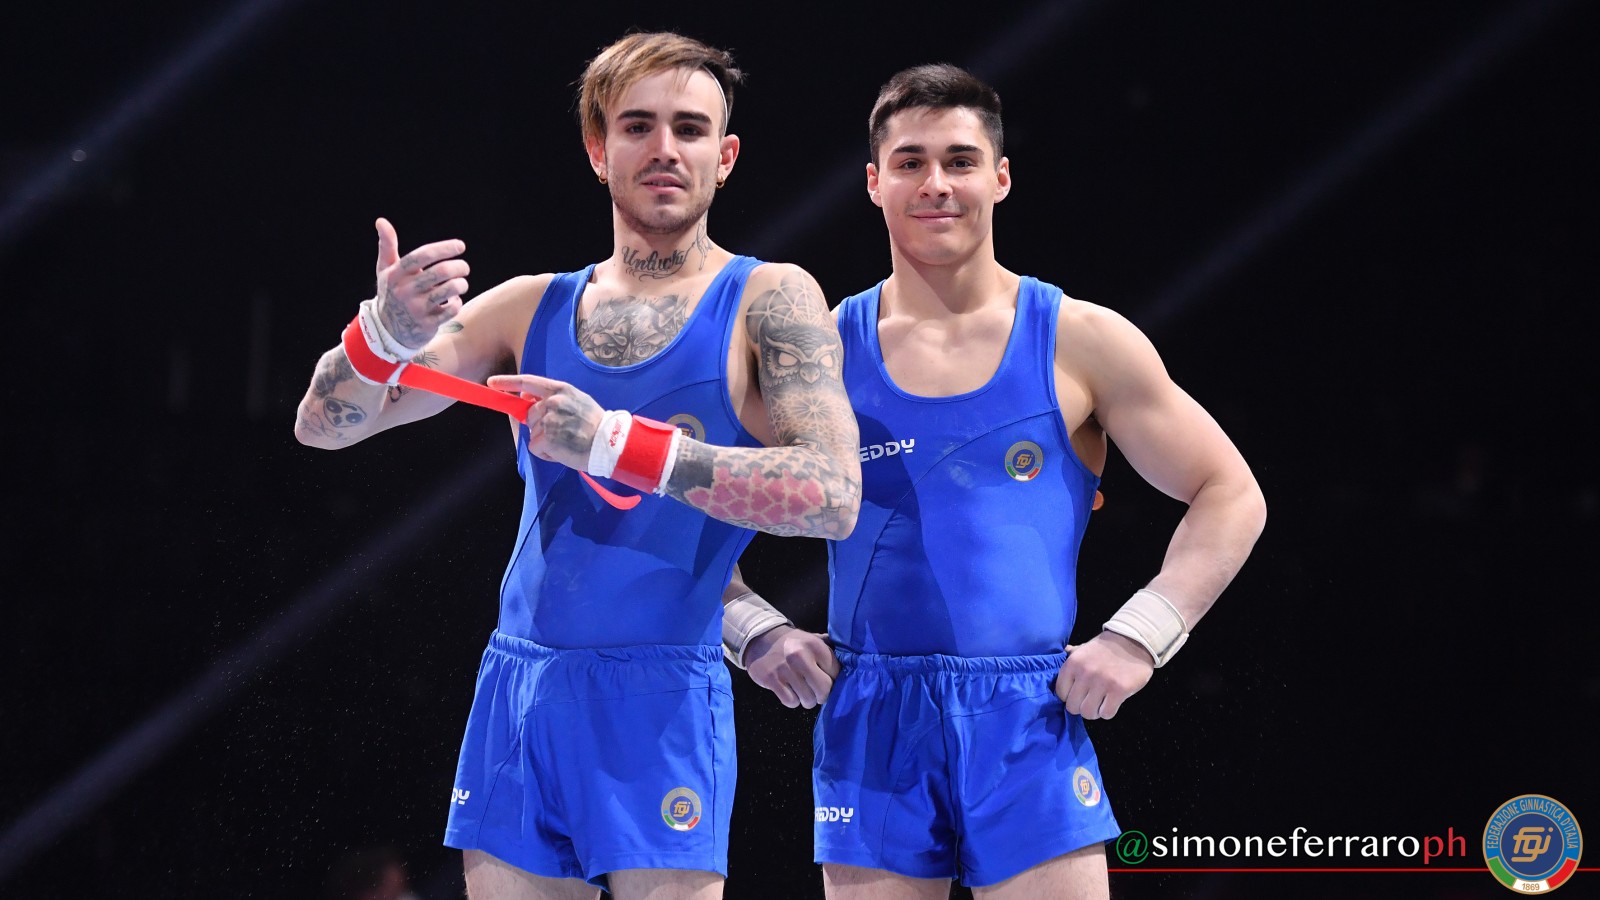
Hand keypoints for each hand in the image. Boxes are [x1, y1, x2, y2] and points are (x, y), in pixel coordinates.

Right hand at [372, 217, 469, 348]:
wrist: (387, 331)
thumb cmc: (391, 293)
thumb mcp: (385, 271)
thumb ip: (387, 246)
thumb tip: (381, 221)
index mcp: (395, 275)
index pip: (421, 256)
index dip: (443, 248)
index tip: (460, 246)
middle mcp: (405, 291)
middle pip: (440, 272)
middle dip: (459, 267)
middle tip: (464, 267)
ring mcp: (416, 309)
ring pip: (449, 290)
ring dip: (461, 284)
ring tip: (461, 282)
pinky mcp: (427, 324)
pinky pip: (451, 309)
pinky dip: (457, 302)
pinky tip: (453, 300)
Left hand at [485, 373, 603, 470]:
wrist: (610, 443)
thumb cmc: (594, 425)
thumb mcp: (577, 401)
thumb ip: (554, 399)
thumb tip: (528, 403)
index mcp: (561, 389)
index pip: (528, 382)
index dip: (508, 382)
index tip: (492, 383)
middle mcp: (553, 401)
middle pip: (529, 414)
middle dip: (539, 425)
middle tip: (562, 432)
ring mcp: (549, 419)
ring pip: (533, 433)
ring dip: (545, 441)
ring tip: (566, 441)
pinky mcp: (546, 437)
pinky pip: (535, 447)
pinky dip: (546, 453)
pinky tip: (563, 451)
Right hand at [744, 625, 839, 708]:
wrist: (761, 639)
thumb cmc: (794, 643)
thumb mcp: (814, 639)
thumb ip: (831, 649)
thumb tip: (854, 659)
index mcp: (815, 646)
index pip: (836, 675)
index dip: (834, 681)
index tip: (827, 679)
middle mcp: (801, 656)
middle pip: (824, 691)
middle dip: (822, 695)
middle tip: (816, 691)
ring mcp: (785, 669)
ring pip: (807, 700)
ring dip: (806, 699)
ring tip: (801, 689)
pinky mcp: (771, 679)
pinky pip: (790, 702)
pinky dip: (792, 700)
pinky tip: (789, 690)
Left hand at [1054, 631, 1153, 719]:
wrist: (1135, 640)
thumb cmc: (1108, 646)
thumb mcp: (1085, 647)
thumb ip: (1073, 654)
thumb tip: (1064, 652)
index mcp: (1073, 663)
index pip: (1060, 693)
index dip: (1069, 697)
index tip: (1078, 694)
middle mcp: (1084, 673)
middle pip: (1073, 707)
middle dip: (1081, 707)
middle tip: (1090, 701)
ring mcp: (1101, 682)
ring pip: (1088, 713)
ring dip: (1094, 712)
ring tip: (1101, 703)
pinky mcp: (1119, 690)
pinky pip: (1106, 714)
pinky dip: (1108, 712)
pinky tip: (1112, 703)